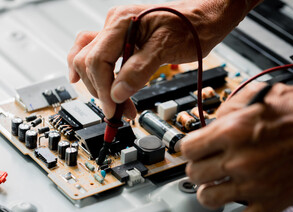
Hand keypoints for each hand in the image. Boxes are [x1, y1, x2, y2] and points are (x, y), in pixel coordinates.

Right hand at [67, 0, 254, 118]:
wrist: (206, 18)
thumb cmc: (192, 26)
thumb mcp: (166, 48)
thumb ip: (139, 70)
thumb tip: (116, 93)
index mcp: (120, 22)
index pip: (96, 61)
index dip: (102, 90)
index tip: (113, 110)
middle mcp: (113, 25)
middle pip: (87, 62)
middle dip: (100, 91)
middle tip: (119, 112)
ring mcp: (115, 32)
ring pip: (86, 59)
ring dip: (96, 85)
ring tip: (114, 105)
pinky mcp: (121, 41)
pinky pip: (95, 55)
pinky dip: (92, 72)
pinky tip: (86, 82)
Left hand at [182, 82, 292, 211]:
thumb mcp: (258, 97)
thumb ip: (228, 109)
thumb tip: (212, 122)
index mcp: (233, 131)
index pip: (187, 149)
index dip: (189, 149)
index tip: (194, 150)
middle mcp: (239, 159)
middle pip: (194, 174)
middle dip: (198, 169)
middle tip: (205, 166)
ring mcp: (254, 184)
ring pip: (208, 198)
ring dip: (207, 193)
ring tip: (213, 186)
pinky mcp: (271, 202)